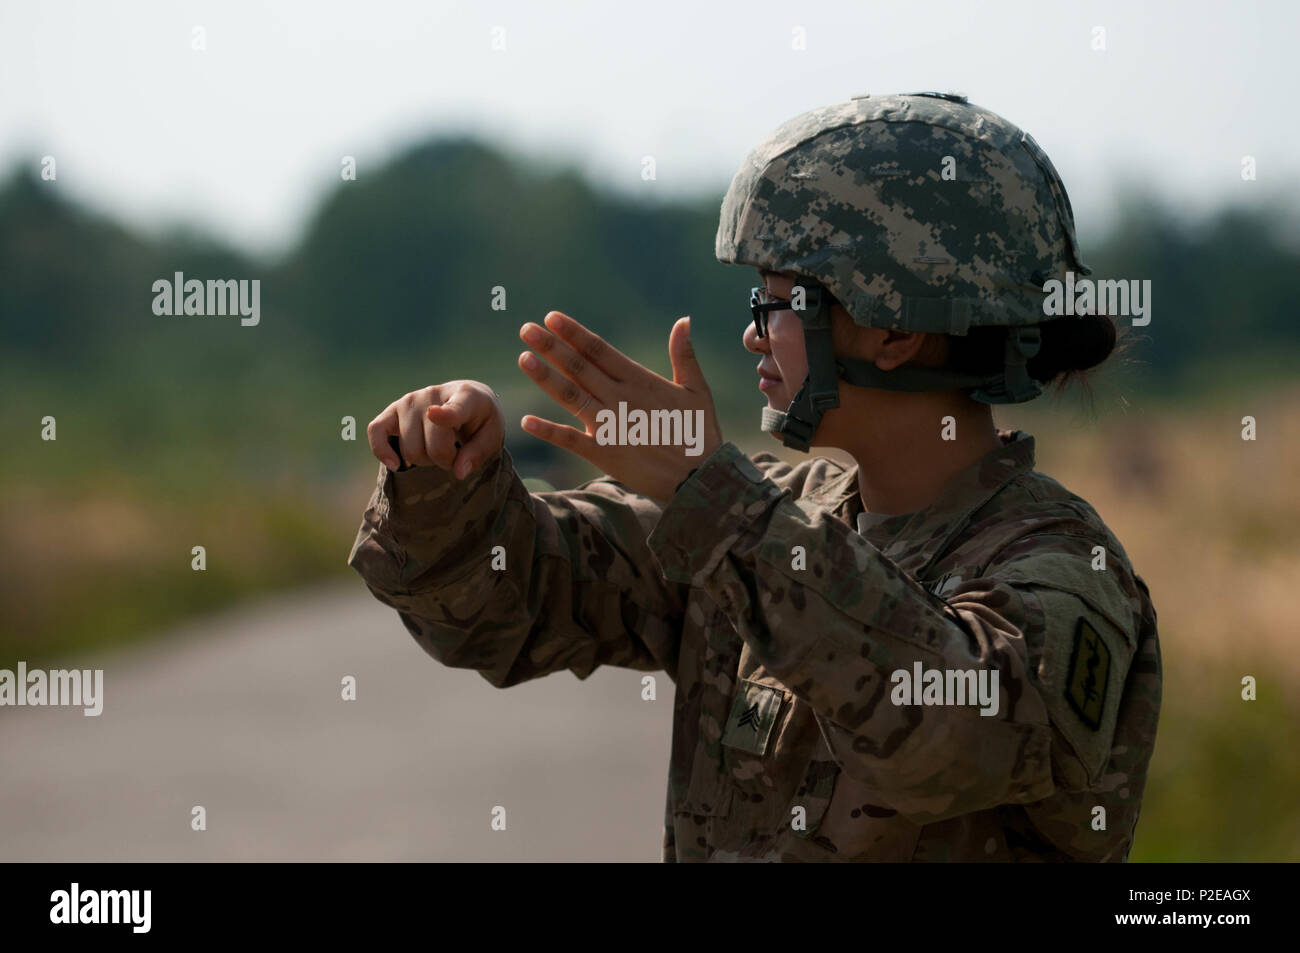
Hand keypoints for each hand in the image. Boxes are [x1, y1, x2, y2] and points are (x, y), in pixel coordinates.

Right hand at [366, 380, 503, 478]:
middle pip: (433, 446)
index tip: (433, 414)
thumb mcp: (492, 436)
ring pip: (410, 449)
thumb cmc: (480, 421)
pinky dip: (381, 450)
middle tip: (455, 454)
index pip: (454, 409)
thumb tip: (458, 472)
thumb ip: (477, 454)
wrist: (466, 399)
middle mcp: (433, 395)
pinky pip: (375, 431)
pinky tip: (396, 465)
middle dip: (446, 461)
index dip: (445, 415)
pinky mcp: (392, 411)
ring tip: (436, 449)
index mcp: (466, 397)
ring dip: (425, 460)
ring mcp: (409, 401)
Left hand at [516, 311, 722, 501]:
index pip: (600, 350)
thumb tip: (684, 320)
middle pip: (580, 367)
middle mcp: (621, 398)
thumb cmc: (700, 433)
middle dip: (551, 347)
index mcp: (641, 381)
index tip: (552, 317)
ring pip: (572, 396)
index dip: (574, 333)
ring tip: (523, 358)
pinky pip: (571, 440)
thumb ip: (684, 355)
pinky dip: (549, 431)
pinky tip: (526, 421)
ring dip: (546, 377)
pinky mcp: (605, 453)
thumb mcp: (697, 390)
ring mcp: (611, 425)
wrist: (701, 478)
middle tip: (526, 329)